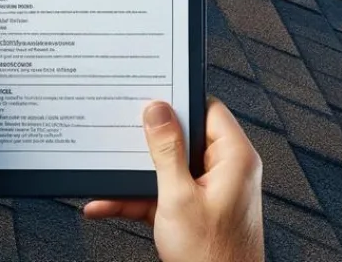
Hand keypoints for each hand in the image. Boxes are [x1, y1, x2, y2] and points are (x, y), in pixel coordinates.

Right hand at [84, 99, 263, 261]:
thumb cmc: (212, 258)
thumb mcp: (179, 197)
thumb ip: (166, 149)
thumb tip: (157, 109)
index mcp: (234, 159)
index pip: (208, 109)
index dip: (179, 100)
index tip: (150, 96)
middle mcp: (226, 171)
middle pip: (183, 137)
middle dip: (148, 138)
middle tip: (121, 128)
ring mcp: (209, 192)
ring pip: (167, 166)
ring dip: (135, 173)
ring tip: (107, 169)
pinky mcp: (193, 211)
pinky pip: (162, 192)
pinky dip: (136, 197)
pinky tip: (107, 201)